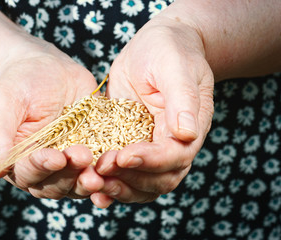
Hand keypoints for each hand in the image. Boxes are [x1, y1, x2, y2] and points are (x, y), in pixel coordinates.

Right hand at [0, 39, 103, 198]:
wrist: (46, 68)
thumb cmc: (17, 84)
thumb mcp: (3, 103)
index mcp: (21, 162)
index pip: (29, 173)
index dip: (42, 167)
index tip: (55, 156)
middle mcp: (47, 168)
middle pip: (58, 183)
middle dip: (71, 174)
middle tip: (83, 158)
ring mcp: (72, 162)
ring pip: (81, 180)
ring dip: (92, 176)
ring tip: (104, 165)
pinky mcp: (95, 149)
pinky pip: (104, 164)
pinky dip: (112, 166)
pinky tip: (122, 160)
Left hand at [91, 19, 214, 207]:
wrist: (155, 47)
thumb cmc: (170, 50)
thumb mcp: (176, 67)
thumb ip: (183, 99)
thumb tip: (187, 133)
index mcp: (188, 128)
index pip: (173, 157)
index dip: (149, 161)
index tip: (122, 156)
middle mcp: (171, 144)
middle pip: (159, 180)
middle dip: (130, 180)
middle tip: (100, 171)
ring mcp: (150, 147)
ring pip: (142, 184)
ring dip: (118, 189)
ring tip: (92, 185)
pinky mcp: (129, 144)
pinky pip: (124, 173)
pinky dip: (110, 185)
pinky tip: (92, 191)